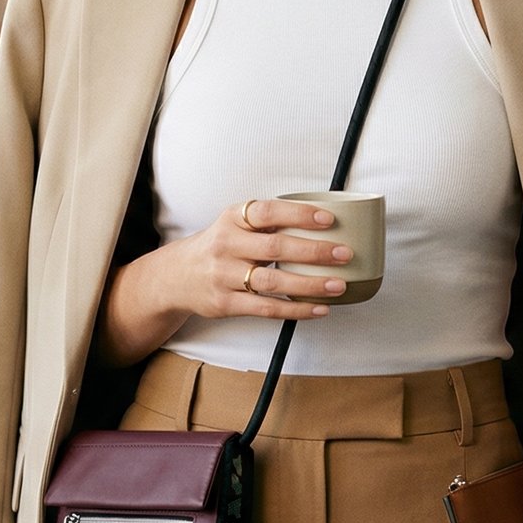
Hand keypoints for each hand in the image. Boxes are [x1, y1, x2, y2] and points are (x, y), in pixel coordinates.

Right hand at [163, 197, 354, 321]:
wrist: (177, 276)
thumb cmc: (220, 246)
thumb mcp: (235, 224)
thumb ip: (268, 222)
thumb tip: (323, 223)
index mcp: (232, 218)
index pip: (268, 212)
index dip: (299, 215)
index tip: (328, 220)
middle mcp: (226, 245)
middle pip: (275, 248)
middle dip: (314, 252)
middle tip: (344, 253)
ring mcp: (224, 276)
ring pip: (272, 282)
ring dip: (310, 284)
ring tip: (338, 285)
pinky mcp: (225, 303)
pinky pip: (267, 308)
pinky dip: (296, 310)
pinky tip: (319, 308)